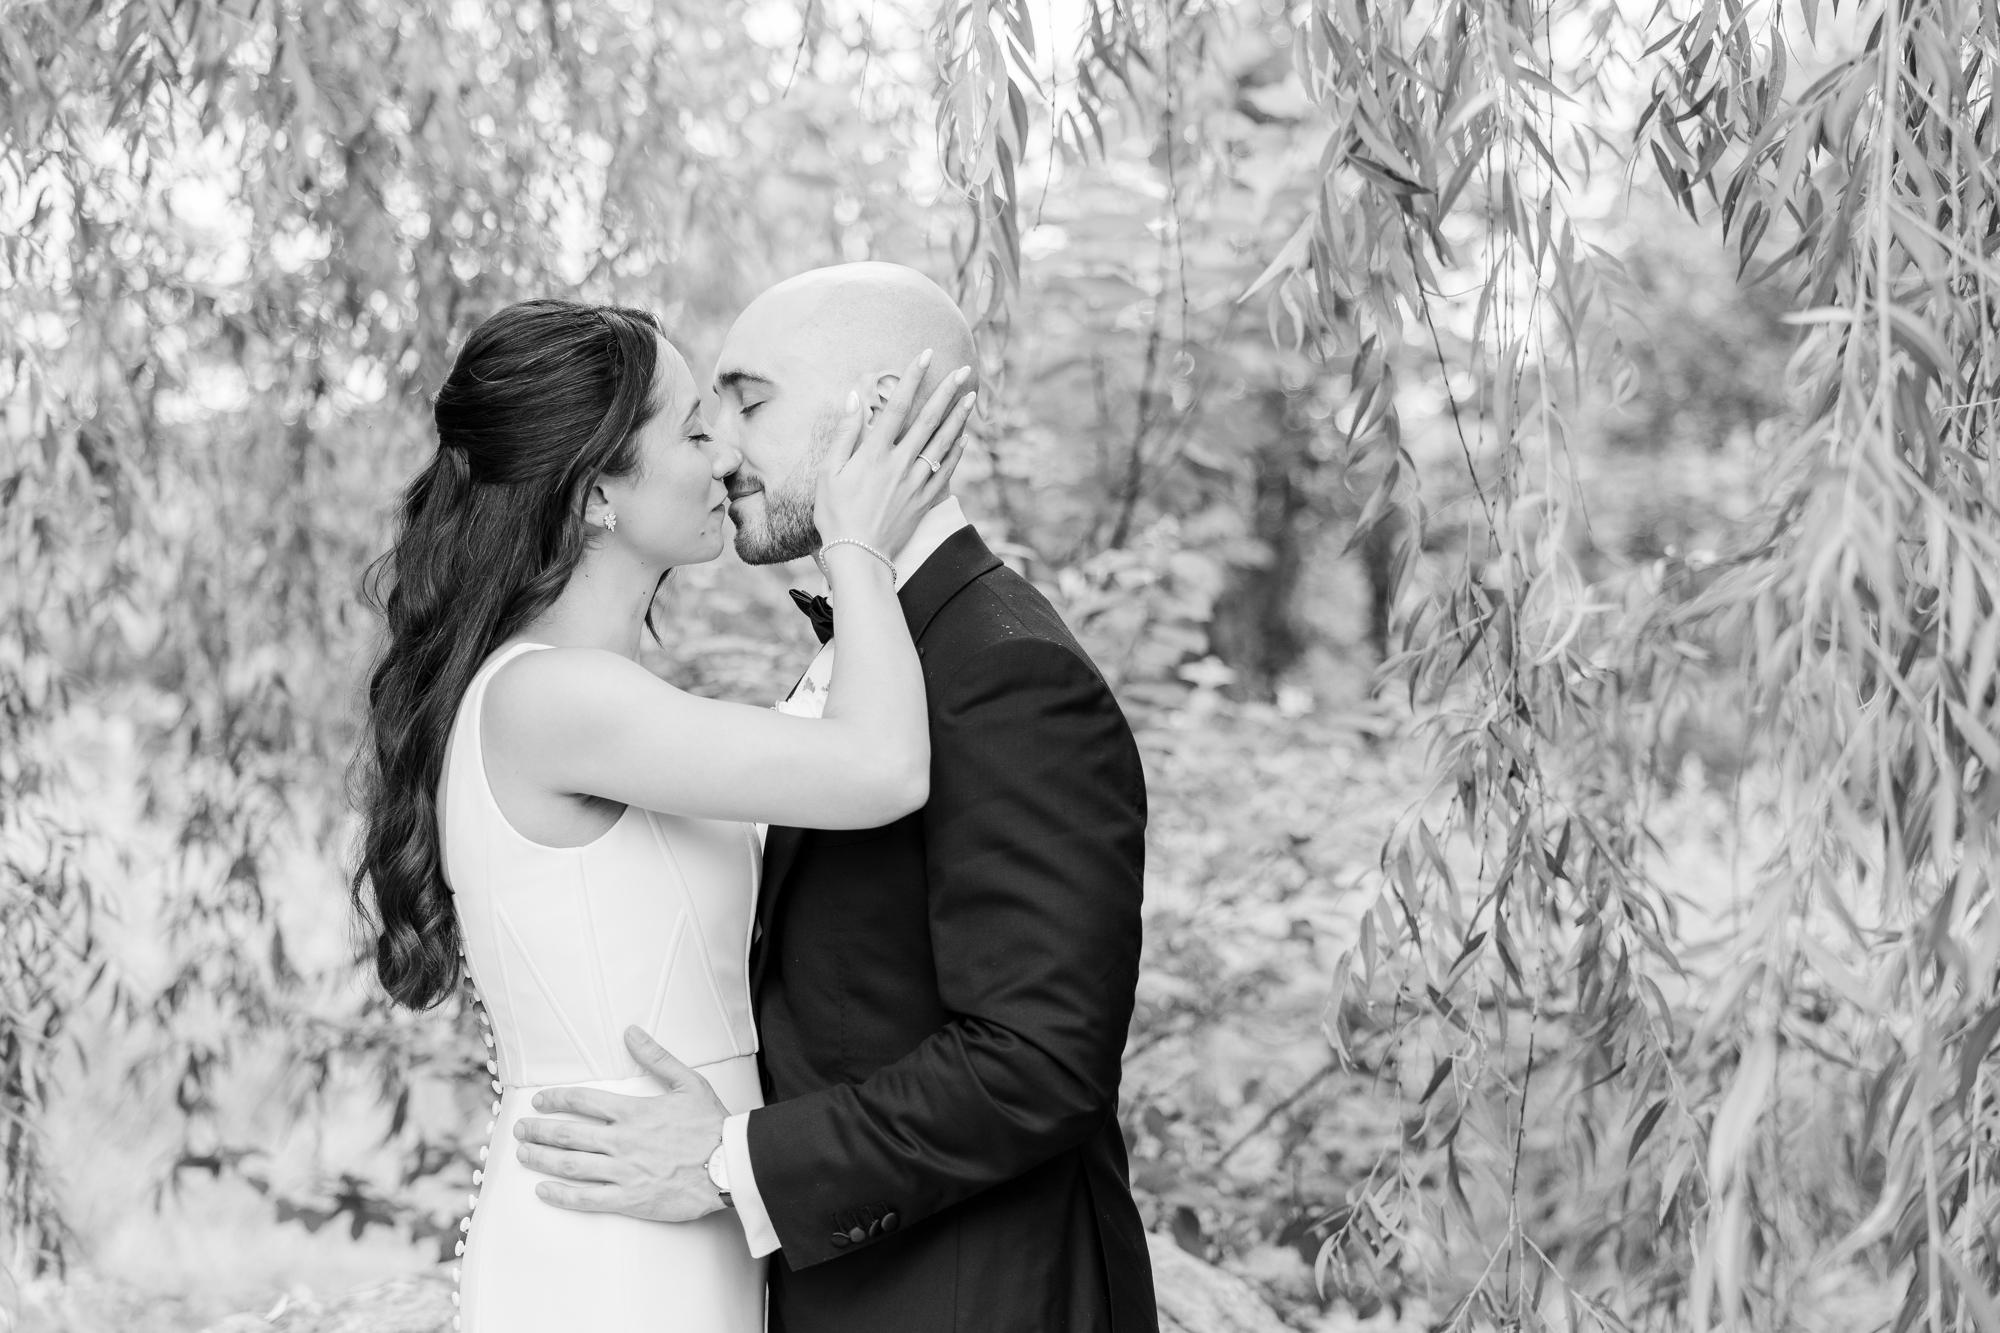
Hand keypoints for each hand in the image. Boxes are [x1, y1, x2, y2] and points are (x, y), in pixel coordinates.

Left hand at [512, 1026, 728, 1221]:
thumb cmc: (712, 1126)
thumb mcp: (689, 1082)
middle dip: (538, 1129)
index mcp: (633, 1112)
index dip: (556, 1099)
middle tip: (520, 1128)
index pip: (583, 1102)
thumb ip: (657, 1057)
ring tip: (523, 1154)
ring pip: (570, 1165)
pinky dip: (561, 1196)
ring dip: (542, 1158)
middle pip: (567, 1134)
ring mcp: (623, 1172)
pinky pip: (586, 1199)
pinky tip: (543, 1191)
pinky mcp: (629, 1199)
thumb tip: (632, 1032)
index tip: (540, 1101)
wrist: (731, 1167)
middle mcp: (621, 1141)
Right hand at [814, 350, 974, 561]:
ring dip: (958, 417)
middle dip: (946, 391)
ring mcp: (916, 482)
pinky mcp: (924, 500)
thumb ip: (844, 434)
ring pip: (943, 443)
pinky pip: (945, 471)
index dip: (912, 378)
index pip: (896, 406)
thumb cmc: (835, 513)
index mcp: (874, 453)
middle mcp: (900, 463)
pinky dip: (956, 452)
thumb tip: (854, 399)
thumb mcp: (827, 472)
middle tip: (963, 370)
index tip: (925, 356)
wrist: (859, 555)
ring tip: (971, 396)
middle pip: (928, 419)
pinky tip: (964, 438)